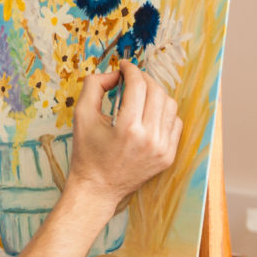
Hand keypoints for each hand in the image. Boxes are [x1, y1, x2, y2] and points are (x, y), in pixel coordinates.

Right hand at [65, 61, 183, 208]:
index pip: (138, 85)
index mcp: (128, 129)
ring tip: (141, 94)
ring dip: (155, 93)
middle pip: (156, 92)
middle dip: (144, 79)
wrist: (98, 189)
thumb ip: (94, 85)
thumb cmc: (87, 153)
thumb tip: (115, 73)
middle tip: (131, 78)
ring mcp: (162, 149)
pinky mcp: (168, 156)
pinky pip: (175, 123)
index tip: (124, 66)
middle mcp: (150, 139)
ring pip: (169, 105)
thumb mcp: (81, 115)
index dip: (131, 70)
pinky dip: (164, 112)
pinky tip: (149, 112)